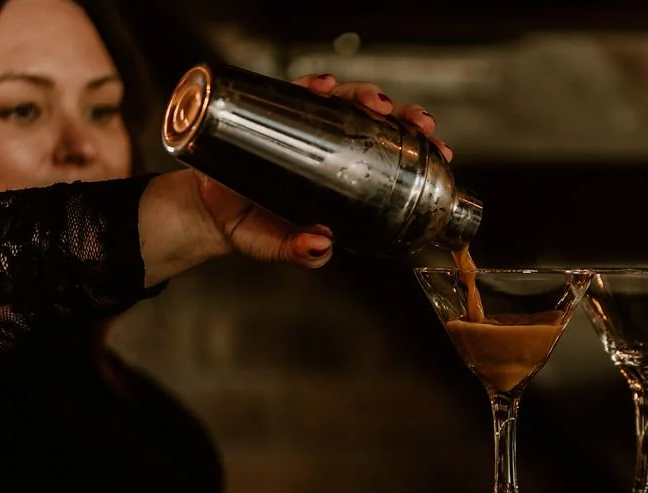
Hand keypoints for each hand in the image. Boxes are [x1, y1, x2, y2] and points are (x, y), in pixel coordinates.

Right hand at [195, 73, 452, 268]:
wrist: (206, 211)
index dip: (418, 150)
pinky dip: (311, 85)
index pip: (390, 156)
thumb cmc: (251, 226)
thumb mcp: (276, 246)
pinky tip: (321, 86)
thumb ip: (299, 252)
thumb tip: (321, 245)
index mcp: (345, 177)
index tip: (441, 152)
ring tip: (375, 103)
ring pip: (343, 101)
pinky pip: (294, 92)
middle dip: (402, 116)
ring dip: (363, 95)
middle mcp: (330, 147)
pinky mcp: (271, 113)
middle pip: (375, 123)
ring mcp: (304, 128)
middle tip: (419, 123)